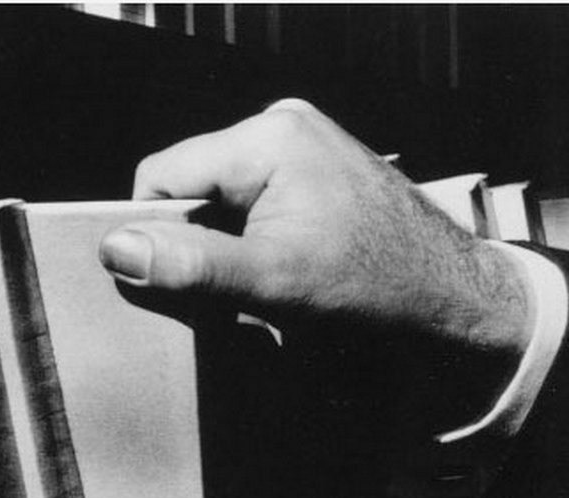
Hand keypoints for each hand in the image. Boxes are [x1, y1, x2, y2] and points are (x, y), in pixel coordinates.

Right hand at [99, 100, 532, 357]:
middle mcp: (286, 128)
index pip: (164, 174)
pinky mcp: (321, 172)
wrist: (450, 299)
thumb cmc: (375, 286)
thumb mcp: (271, 281)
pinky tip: (288, 271)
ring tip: (269, 283)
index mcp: (268, 137)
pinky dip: (260, 243)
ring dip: (231, 248)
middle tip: (233, 291)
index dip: (155, 232)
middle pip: (196, 186)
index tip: (173, 282)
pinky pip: (260, 205)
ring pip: (226, 201)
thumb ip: (192, 264)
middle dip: (200, 242)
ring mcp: (307, 148)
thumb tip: (119, 250)